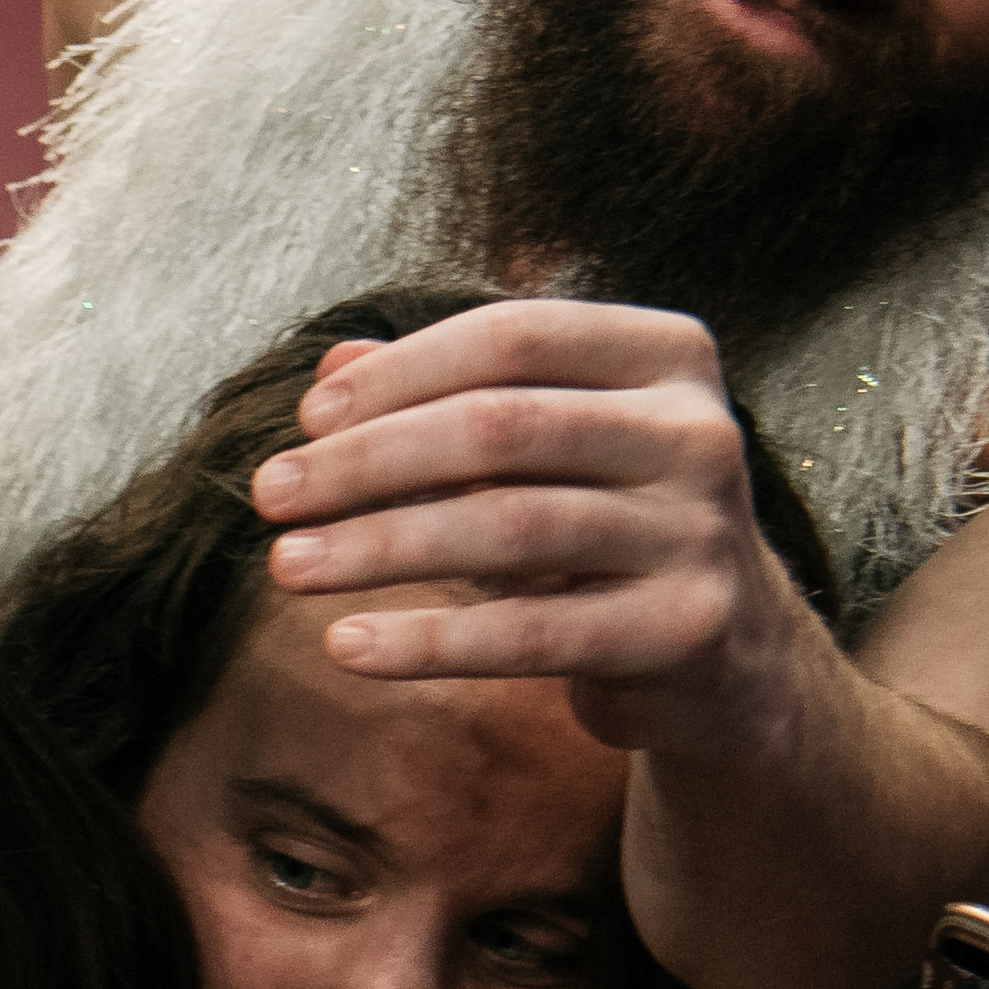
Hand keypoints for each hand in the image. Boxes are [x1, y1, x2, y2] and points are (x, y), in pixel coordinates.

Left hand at [255, 299, 830, 761]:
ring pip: (510, 526)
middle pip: (501, 426)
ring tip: (285, 566)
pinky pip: (531, 633)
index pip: (513, 337)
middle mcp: (697, 432)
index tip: (306, 421)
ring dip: (379, 545)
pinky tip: (347, 645)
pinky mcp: (684, 628)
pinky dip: (427, 639)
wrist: (719, 651)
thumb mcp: (532, 451)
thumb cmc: (598, 527)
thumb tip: (331, 364)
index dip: (399, 373)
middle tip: (270, 495)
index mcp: (666, 356)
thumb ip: (442, 400)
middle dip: (368, 460)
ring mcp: (699, 530)